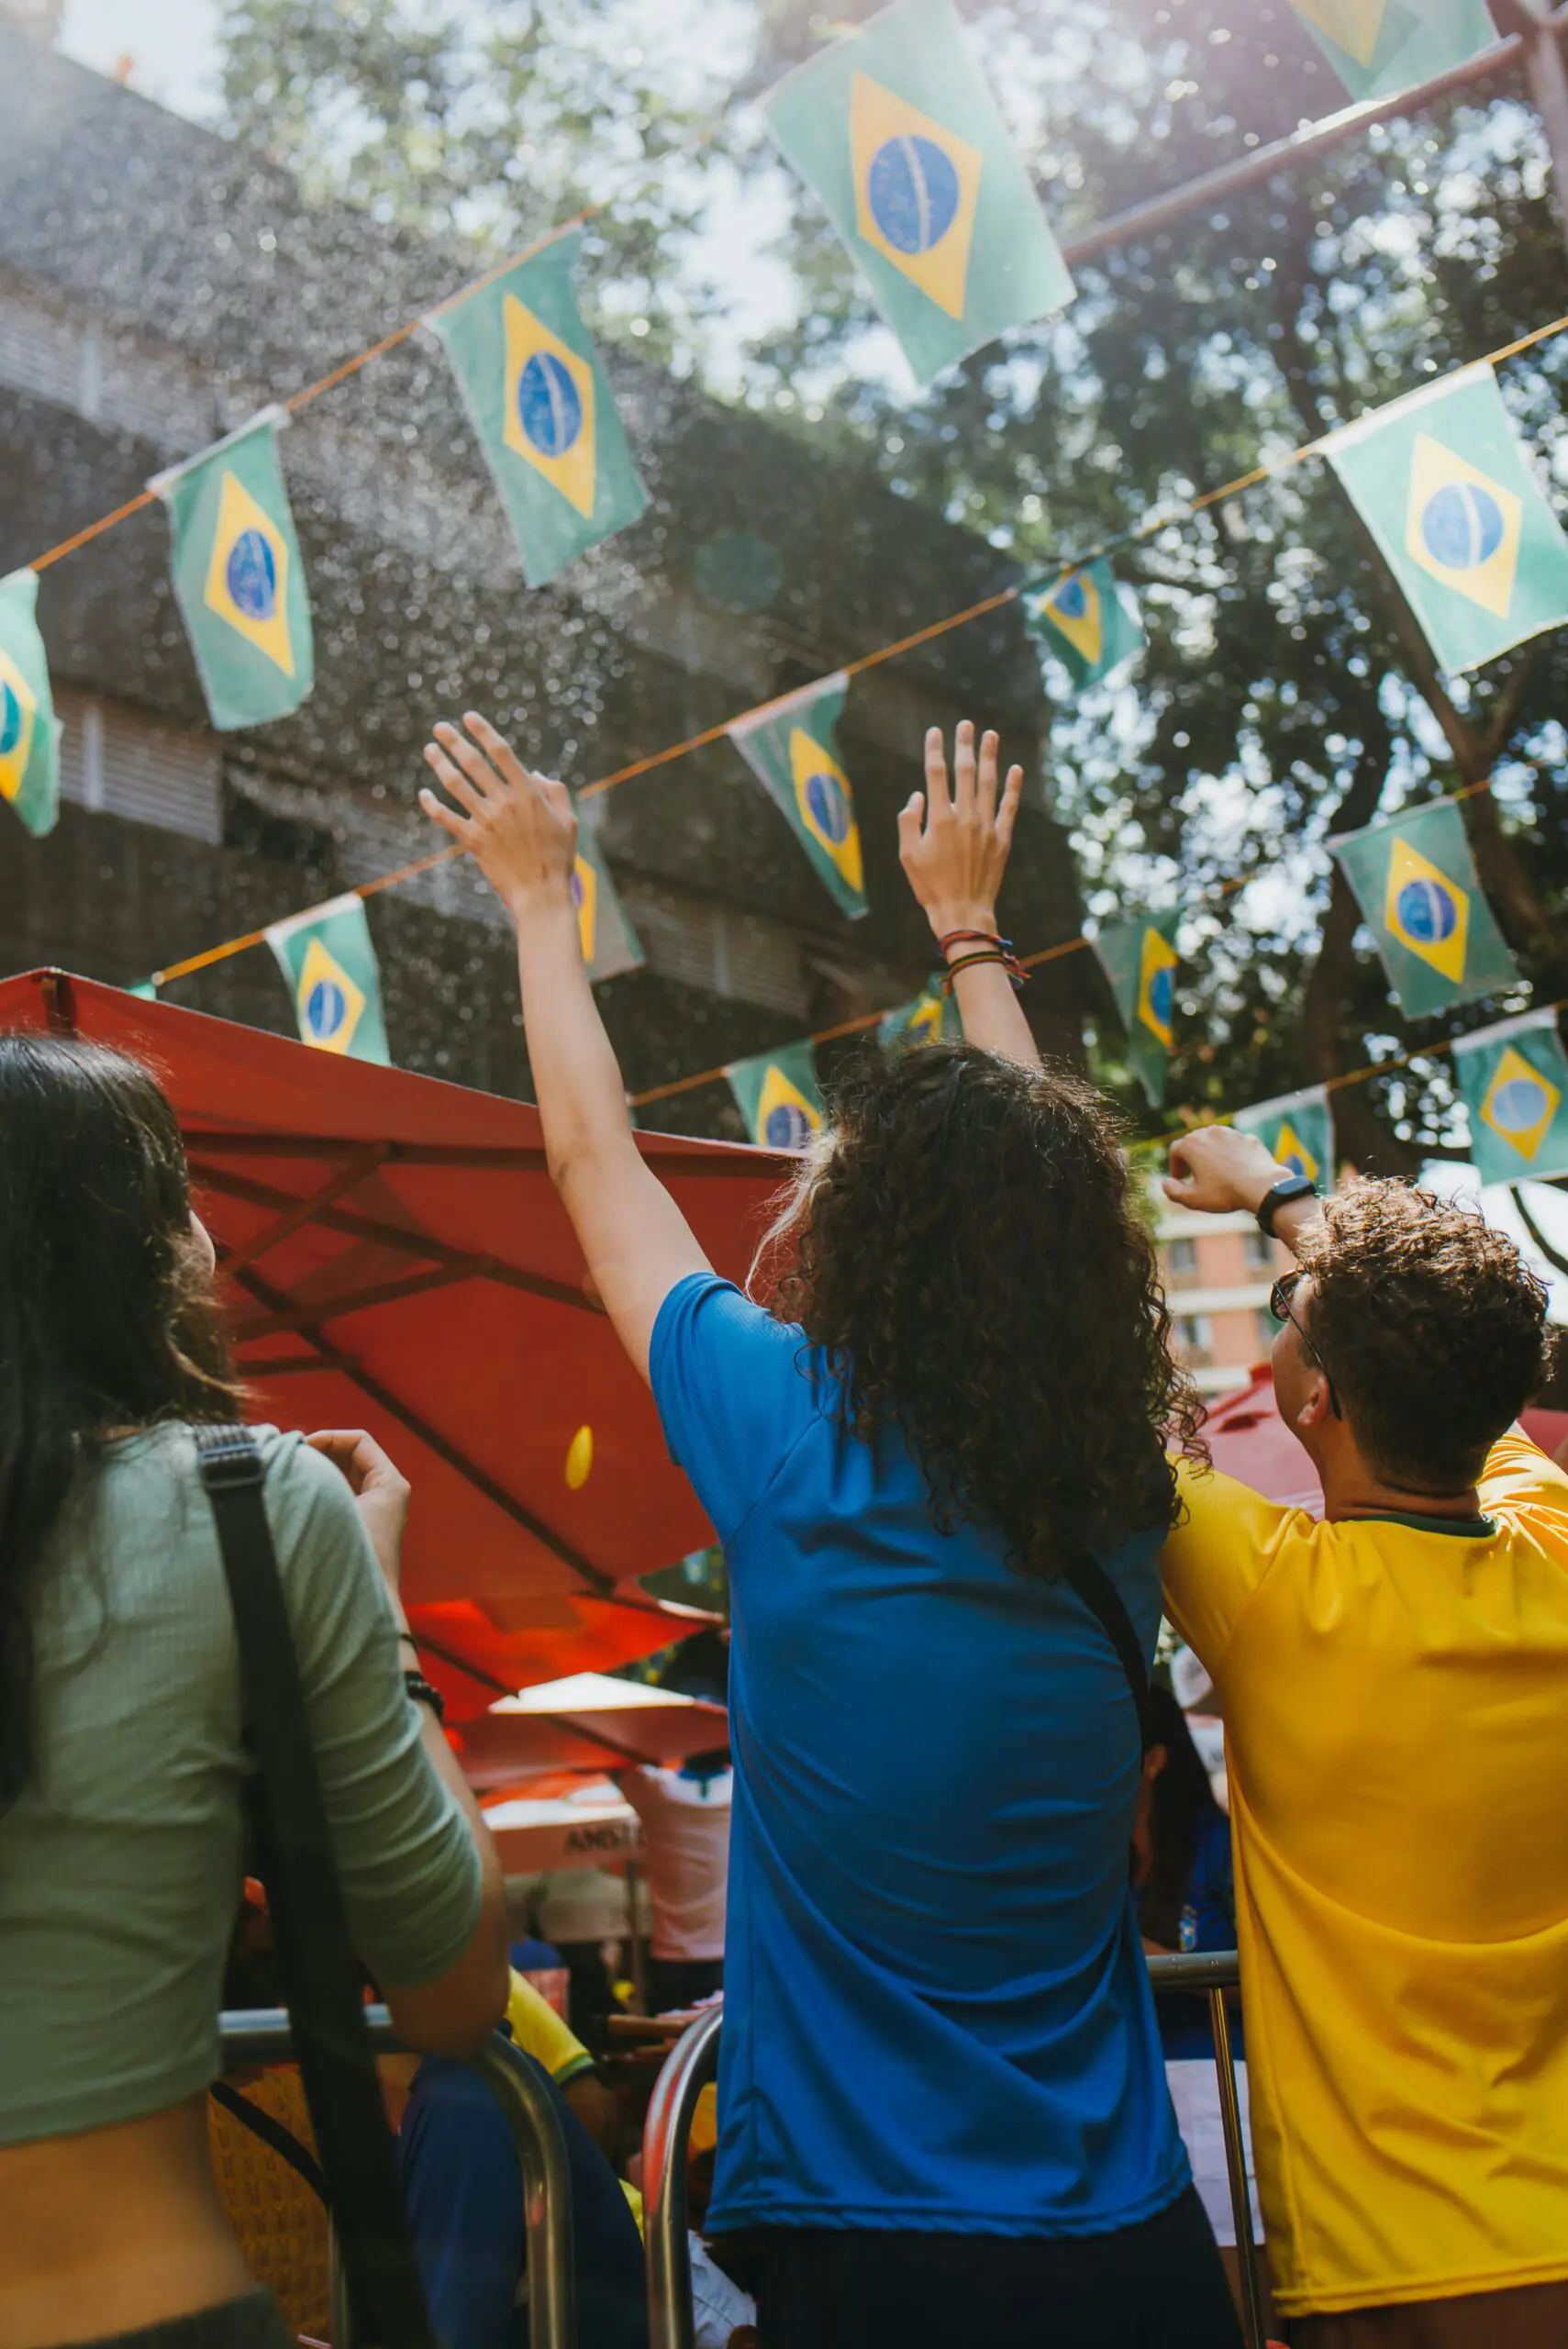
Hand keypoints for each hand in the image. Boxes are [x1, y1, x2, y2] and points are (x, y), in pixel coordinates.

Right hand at [306, 1427, 410, 1599]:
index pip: (359, 1441)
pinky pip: (339, 1496)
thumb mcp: (333, 1509)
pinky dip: (319, 1489)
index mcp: (391, 1484)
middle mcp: (387, 1494)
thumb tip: (287, 1457)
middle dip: (320, 1452)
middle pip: (351, 1456)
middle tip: (289, 1459)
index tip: (299, 1449)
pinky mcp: (361, 1527)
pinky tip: (297, 1496)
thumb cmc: (351, 1558)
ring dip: (317, 1471)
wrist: (364, 1610)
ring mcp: (375, 1511)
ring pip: (343, 1476)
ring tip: (290, 1474)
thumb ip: (315, 1480)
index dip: (328, 1437)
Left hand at [419, 712, 576, 923]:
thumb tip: (534, 773)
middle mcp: (504, 803)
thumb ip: (555, 791)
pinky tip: (424, 793)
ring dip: (440, 764)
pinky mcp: (472, 841)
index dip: (484, 732)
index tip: (469, 717)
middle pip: (473, 763)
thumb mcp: (568, 821)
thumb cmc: (558, 858)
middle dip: (454, 741)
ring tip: (430, 750)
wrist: (540, 895)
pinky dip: (431, 804)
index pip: (501, 753)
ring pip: (455, 785)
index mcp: (528, 793)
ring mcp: (486, 821)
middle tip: (440, 727)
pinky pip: (445, 817)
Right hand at [897, 720, 1022, 939]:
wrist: (963, 912)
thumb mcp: (907, 855)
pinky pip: (1009, 807)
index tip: (935, 732)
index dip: (935, 750)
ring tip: (991, 736)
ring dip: (990, 757)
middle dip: (964, 746)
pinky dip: (1013, 787)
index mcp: (939, 820)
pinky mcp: (1002, 840)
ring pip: (990, 784)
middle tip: (966, 725)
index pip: (935, 775)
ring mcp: (986, 827)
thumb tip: (917, 796)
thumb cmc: (930, 886)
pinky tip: (1016, 769)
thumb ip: (908, 821)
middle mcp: (965, 817)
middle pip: (965, 772)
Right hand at [1164, 1126, 1290, 1216]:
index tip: (1180, 1178)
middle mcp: (1210, 1132)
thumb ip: (1172, 1191)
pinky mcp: (1248, 1138)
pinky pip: (1234, 1145)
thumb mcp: (1192, 1198)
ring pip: (1215, 1141)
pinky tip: (1235, 1169)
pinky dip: (1231, 1154)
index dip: (1175, 1165)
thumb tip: (1166, 1183)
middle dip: (1192, 1157)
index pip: (1175, 1150)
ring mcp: (1231, 1133)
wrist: (1261, 1186)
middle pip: (1194, 1142)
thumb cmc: (1224, 1192)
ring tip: (1216, 1171)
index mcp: (1192, 1144)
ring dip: (1212, 1154)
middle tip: (1195, 1174)